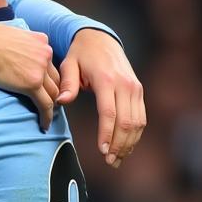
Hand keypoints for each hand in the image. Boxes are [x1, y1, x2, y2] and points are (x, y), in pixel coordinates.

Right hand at [0, 24, 59, 129]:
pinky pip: (45, 104)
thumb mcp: (8, 30)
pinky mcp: (32, 84)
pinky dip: (47, 116)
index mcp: (40, 40)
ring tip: (47, 115)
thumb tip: (9, 38)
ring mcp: (40, 70)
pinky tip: (44, 125)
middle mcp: (45, 53)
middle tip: (49, 102)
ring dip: (52, 105)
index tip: (44, 84)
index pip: (49, 61)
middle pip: (55, 78)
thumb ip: (16, 36)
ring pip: (53, 92)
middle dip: (54, 91)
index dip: (48, 75)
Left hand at [58, 29, 144, 166]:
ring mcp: (135, 88)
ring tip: (116, 160)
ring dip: (129, 143)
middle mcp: (126, 85)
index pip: (109, 113)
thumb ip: (66, 84)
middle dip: (119, 144)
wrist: (101, 39)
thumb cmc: (80, 54)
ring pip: (138, 122)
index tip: (102, 151)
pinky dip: (135, 134)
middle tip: (109, 161)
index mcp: (107, 80)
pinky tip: (125, 147)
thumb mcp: (68, 64)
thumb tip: (61, 101)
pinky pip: (141, 117)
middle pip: (127, 121)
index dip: (107, 134)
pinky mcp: (138, 91)